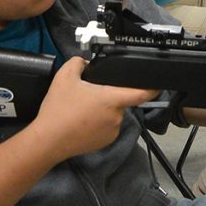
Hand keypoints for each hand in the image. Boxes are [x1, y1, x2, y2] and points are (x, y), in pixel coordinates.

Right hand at [33, 57, 158, 161]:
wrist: (47, 141)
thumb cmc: (59, 109)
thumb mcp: (65, 77)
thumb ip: (79, 63)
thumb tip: (86, 63)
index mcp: (112, 99)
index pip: (141, 93)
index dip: (153, 87)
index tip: (158, 84)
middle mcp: (117, 117)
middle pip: (120, 101)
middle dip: (108, 96)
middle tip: (89, 94)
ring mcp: (112, 132)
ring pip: (112, 114)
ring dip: (103, 110)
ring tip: (81, 110)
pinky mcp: (105, 142)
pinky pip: (107, 127)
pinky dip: (98, 123)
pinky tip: (82, 122)